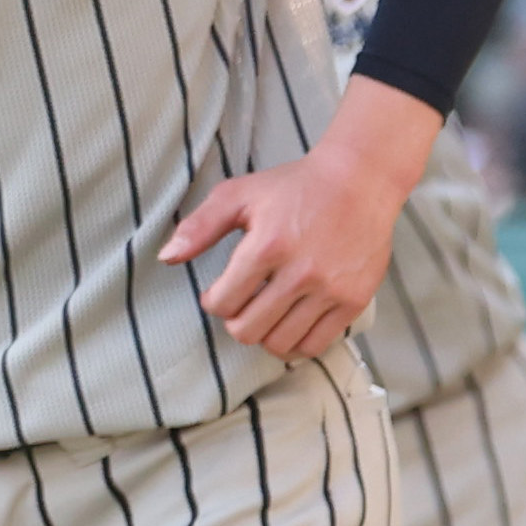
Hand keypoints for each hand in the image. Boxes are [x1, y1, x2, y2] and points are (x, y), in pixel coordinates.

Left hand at [162, 81, 433, 360]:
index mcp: (267, 246)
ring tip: (266, 313)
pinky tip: (291, 323)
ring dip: (265, 334)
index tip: (220, 291)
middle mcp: (300, 272)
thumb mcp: (239, 195)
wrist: (360, 180)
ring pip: (280, 344)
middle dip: (236, 321)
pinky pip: (315, 345)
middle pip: (247, 331)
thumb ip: (199, 227)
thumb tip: (166, 258)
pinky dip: (296, 343)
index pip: (222, 303)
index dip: (213, 301)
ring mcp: (330, 289)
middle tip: (242, 304)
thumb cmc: (294, 187)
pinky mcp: (354, 300)